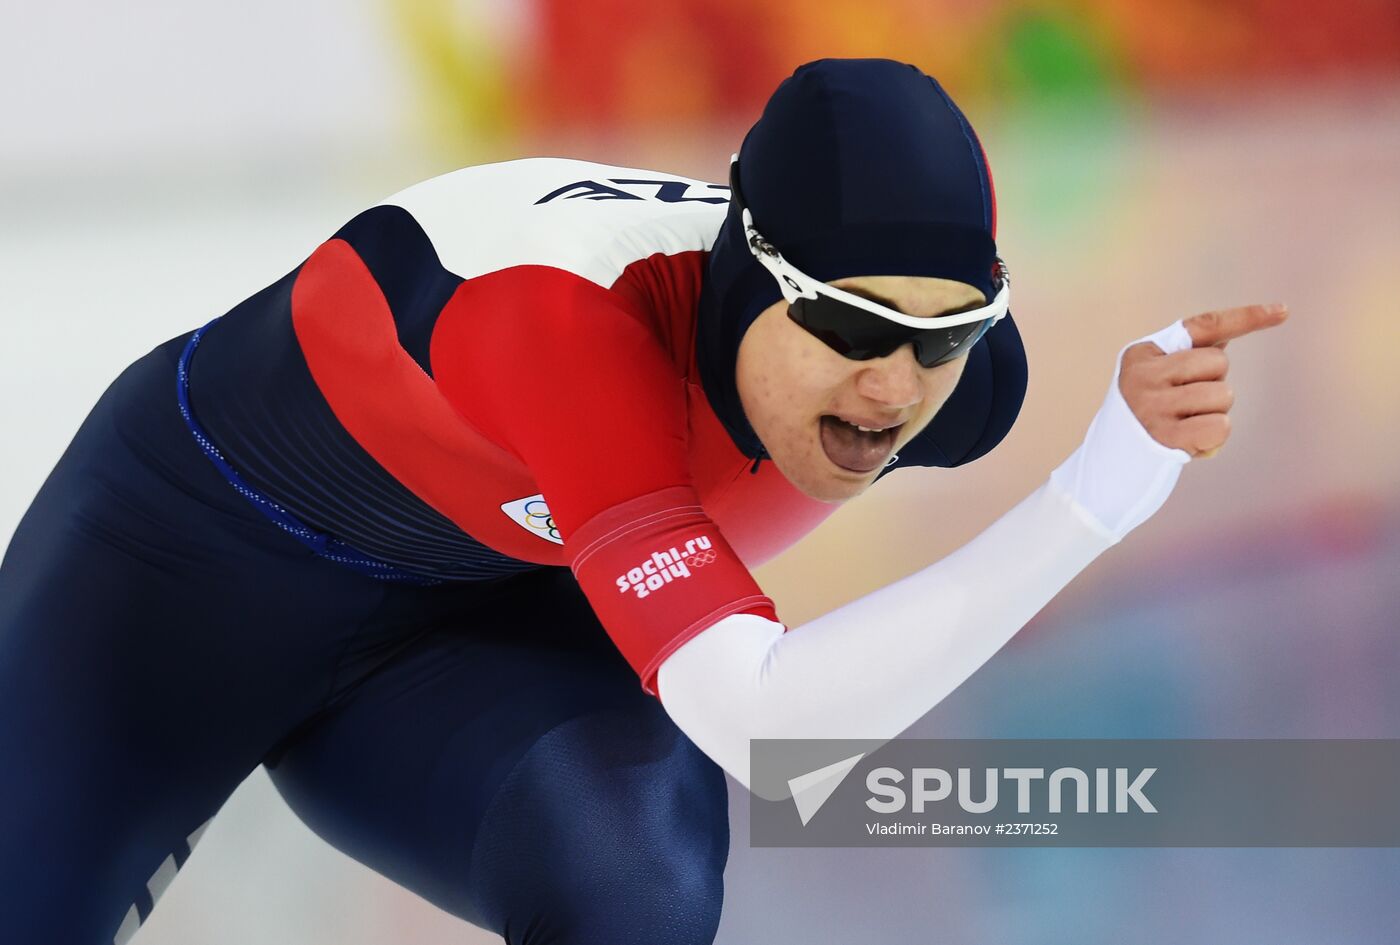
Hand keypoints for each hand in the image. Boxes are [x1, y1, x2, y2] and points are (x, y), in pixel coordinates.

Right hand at [1118, 303, 1288, 458]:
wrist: (1118, 453)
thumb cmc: (1153, 405)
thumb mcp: (1163, 371)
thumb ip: (1195, 350)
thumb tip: (1257, 319)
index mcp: (1143, 352)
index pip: (1202, 326)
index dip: (1245, 317)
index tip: (1284, 311)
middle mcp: (1144, 375)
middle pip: (1219, 362)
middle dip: (1216, 380)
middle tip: (1190, 400)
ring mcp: (1153, 406)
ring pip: (1223, 395)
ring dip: (1217, 410)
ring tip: (1190, 420)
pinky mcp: (1166, 437)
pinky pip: (1220, 426)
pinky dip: (1216, 435)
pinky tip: (1194, 439)